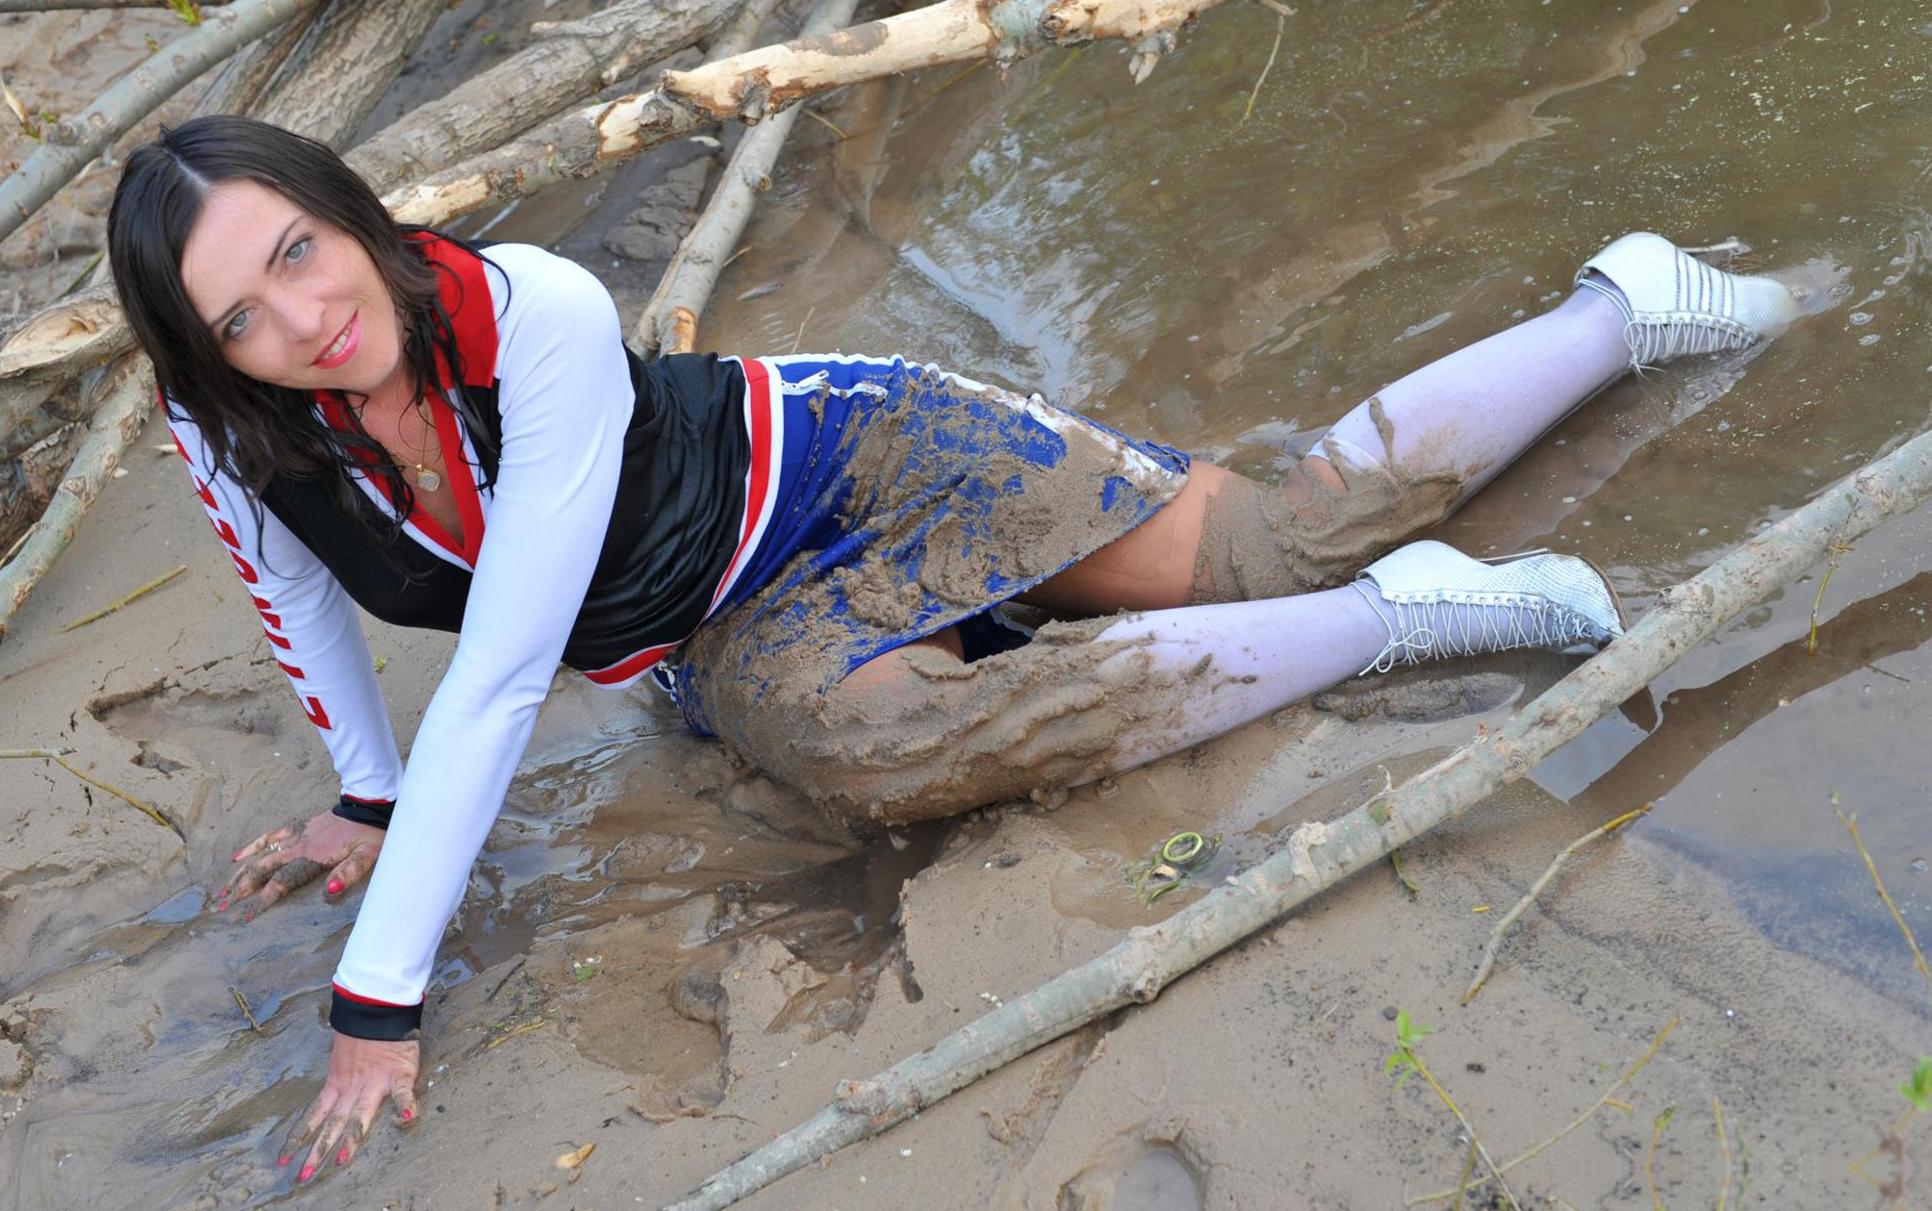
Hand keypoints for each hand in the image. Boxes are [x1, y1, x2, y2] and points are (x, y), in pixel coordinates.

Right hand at [220, 808, 384, 918]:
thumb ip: (349, 873)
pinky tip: (235, 857)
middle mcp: (297, 847)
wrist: (369, 805)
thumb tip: (329, 892)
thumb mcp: (367, 856)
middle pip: (262, 870)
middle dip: (241, 890)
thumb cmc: (370, 834)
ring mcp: (295, 836)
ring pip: (260, 856)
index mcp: (312, 858)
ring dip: (240, 873)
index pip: (281, 882)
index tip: (246, 917)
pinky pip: (268, 835)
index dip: (263, 900)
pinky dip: (251, 846)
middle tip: (223, 907)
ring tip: (223, 891)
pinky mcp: (296, 827)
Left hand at [280, 1031, 418, 1181]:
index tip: (283, 1159)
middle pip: (332, 1126)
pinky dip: (405, 1104)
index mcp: (336, 1084)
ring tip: (341, 1160)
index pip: (314, 1116)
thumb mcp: (342, 1059)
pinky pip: (402, 1092)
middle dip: (318, 1152)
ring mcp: (373, 1084)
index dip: (299, 1138)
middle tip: (304, 1176)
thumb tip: (335, 1090)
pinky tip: (407, 1118)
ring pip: (360, 1116)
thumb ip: (341, 1078)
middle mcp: (351, 1089)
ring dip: (351, 1139)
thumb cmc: (361, 1033)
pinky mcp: (397, 1074)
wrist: (376, 1009)